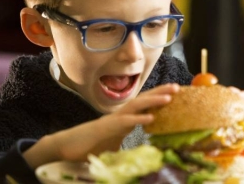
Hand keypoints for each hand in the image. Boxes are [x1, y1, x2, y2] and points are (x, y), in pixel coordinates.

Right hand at [24, 83, 179, 167]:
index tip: (175, 93)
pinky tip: (151, 117)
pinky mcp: (104, 128)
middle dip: (160, 93)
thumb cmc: (90, 146)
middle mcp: (119, 115)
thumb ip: (127, 145)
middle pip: (143, 100)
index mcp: (124, 119)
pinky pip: (124, 122)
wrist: (66, 148)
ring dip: (153, 101)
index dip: (158, 98)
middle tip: (177, 88)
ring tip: (169, 98)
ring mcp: (112, 120)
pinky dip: (138, 118)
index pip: (144, 105)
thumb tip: (141, 155)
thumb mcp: (114, 146)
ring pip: (135, 106)